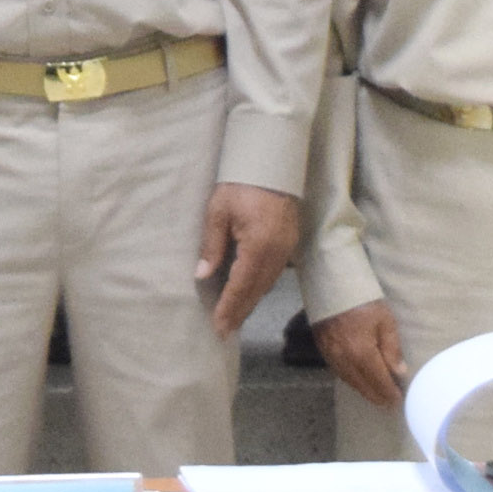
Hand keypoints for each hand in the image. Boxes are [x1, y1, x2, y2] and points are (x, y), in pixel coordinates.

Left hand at [198, 183, 303, 334]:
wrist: (273, 160)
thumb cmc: (241, 184)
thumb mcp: (218, 210)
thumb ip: (212, 245)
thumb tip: (202, 275)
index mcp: (258, 246)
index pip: (241, 286)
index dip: (229, 308)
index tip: (218, 328)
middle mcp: (277, 253)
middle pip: (257, 291)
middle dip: (240, 312)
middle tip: (225, 331)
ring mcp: (287, 249)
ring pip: (267, 284)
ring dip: (250, 301)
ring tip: (234, 316)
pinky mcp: (290, 243)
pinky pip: (274, 273)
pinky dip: (260, 287)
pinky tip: (249, 292)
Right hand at [317, 300, 409, 409]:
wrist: (331, 284)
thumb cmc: (363, 299)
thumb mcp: (385, 320)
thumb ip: (392, 348)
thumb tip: (399, 372)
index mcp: (362, 354)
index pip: (379, 382)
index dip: (389, 393)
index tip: (398, 401)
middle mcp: (345, 360)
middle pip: (363, 387)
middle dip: (377, 397)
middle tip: (389, 403)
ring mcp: (331, 357)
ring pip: (350, 382)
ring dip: (364, 391)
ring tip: (376, 396)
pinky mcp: (323, 351)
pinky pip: (339, 373)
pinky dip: (351, 380)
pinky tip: (358, 381)